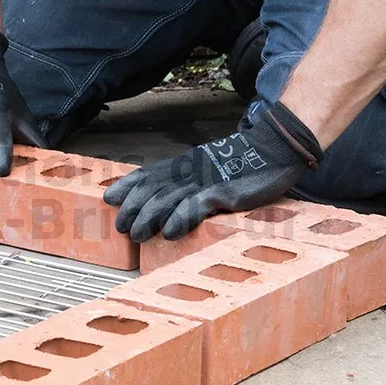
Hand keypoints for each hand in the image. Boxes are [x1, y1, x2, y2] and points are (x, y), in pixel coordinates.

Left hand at [103, 102, 322, 241]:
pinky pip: (197, 205)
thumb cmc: (244, 162)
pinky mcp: (224, 193)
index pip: (150, 173)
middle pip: (153, 188)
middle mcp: (191, 170)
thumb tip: (171, 198)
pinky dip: (180, 219)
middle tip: (120, 227)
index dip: (128, 185)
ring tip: (136, 236)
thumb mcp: (210, 166)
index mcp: (186, 163)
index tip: (109, 198)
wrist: (276, 148)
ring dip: (148, 218)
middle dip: (132, 208)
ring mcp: (206, 181)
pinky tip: (169, 233)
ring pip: (168, 198)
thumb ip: (191, 178)